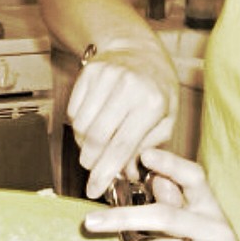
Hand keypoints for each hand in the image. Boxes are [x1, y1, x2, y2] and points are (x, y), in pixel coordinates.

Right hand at [68, 44, 178, 198]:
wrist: (139, 50)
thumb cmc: (156, 89)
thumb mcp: (166, 120)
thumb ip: (148, 149)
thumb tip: (128, 175)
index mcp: (152, 102)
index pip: (122, 145)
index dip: (105, 172)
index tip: (94, 190)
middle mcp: (128, 87)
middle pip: (97, 137)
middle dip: (91, 162)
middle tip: (92, 170)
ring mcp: (106, 77)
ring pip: (81, 126)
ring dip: (83, 145)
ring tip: (95, 147)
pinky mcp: (88, 72)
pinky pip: (73, 111)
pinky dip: (78, 126)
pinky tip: (91, 126)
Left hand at [84, 148, 239, 240]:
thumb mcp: (197, 230)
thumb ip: (176, 206)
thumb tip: (153, 178)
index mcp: (210, 208)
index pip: (194, 176)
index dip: (170, 162)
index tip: (143, 154)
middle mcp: (216, 227)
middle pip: (166, 213)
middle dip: (123, 216)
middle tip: (89, 223)